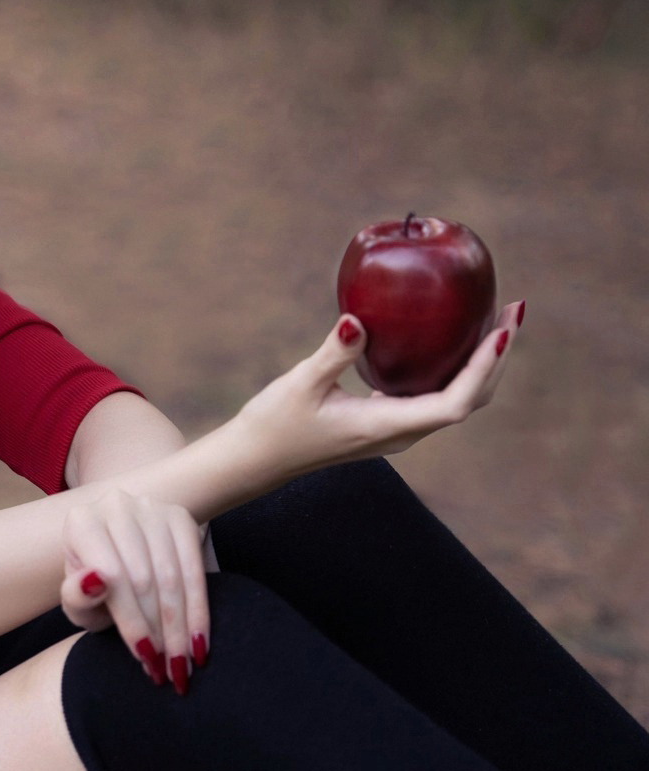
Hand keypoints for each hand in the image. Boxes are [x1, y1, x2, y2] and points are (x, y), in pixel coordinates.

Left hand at [59, 485, 210, 693]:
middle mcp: (117, 506)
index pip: (113, 576)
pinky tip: (200, 642)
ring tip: (183, 665)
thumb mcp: (77, 602)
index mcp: (83, 523)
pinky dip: (199, 609)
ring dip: (182, 626)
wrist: (116, 557)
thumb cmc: (92, 589)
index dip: (132, 621)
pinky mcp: (181, 517)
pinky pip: (196, 567)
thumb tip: (94, 581)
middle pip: (146, 577)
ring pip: (173, 575)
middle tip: (169, 671)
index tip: (146, 659)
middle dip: (160, 630)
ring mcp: (152, 508)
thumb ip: (77, 597)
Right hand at [232, 299, 524, 478]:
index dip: (483, 368)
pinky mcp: (386, 420)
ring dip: (482, 362)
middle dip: (497, 358)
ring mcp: (396, 428)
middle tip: (514, 310)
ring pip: (457, 398)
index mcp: (388, 427)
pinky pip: (436, 394)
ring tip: (496, 321)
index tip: (500, 332)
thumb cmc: (275, 425)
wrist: (257, 459)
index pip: (455, 402)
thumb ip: (334, 352)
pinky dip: (456, 366)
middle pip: (470, 400)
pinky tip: (450, 338)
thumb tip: (358, 317)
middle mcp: (402, 432)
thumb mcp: (301, 384)